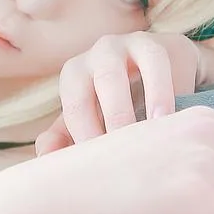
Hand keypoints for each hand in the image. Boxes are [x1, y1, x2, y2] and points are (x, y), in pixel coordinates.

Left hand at [38, 31, 203, 153]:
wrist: (168, 71)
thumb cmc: (125, 101)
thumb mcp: (96, 118)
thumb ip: (67, 138)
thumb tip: (44, 156)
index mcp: (74, 77)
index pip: (73, 111)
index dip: (84, 139)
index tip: (100, 169)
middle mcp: (91, 58)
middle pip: (83, 93)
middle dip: (96, 129)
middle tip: (114, 161)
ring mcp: (120, 46)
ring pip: (111, 76)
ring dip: (121, 111)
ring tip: (138, 142)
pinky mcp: (151, 44)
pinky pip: (152, 63)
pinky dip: (157, 92)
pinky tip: (163, 119)